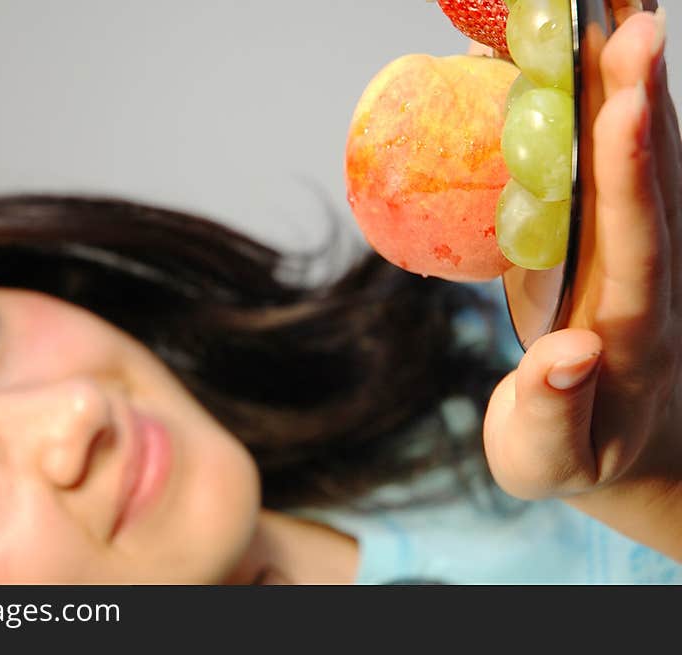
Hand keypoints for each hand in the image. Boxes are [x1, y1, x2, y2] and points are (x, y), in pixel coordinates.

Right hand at [484, 2, 681, 560]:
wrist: (622, 446)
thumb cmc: (575, 456)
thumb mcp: (550, 457)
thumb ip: (555, 410)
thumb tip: (569, 354)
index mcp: (630, 322)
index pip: (637, 238)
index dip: (627, 172)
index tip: (622, 101)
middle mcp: (642, 270)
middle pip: (648, 172)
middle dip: (638, 91)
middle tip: (625, 11)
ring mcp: (627, 247)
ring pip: (635, 153)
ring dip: (625, 78)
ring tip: (608, 7)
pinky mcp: (604, 237)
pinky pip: (601, 161)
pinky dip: (593, 105)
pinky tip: (573, 60)